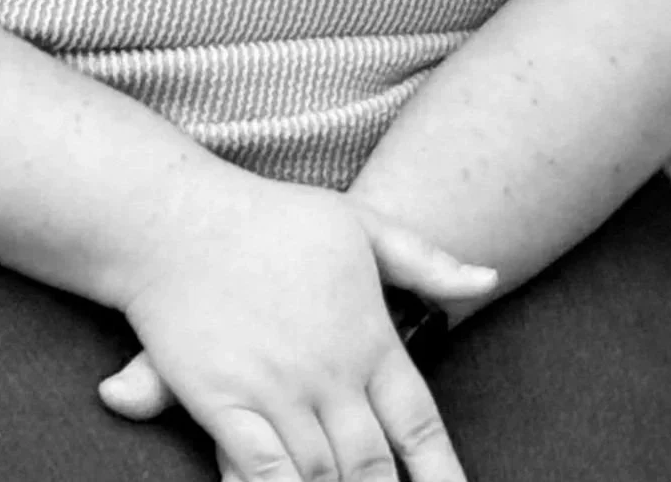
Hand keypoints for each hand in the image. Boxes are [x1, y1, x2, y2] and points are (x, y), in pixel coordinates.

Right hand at [97, 183, 494, 479]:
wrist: (181, 215)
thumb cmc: (274, 218)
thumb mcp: (361, 223)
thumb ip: (425, 261)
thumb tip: (489, 279)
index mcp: (367, 337)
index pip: (419, 425)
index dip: (441, 476)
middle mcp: (329, 373)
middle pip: (371, 467)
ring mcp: (276, 390)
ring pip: (321, 478)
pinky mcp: (223, 402)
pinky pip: (262, 471)